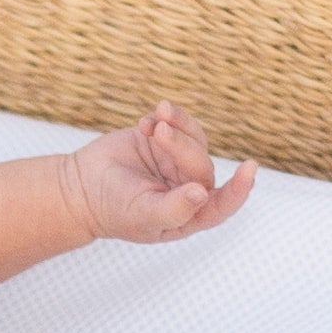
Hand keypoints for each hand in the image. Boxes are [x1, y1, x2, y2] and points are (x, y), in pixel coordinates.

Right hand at [65, 102, 252, 245]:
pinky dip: (162, 118)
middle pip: (201, 163)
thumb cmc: (113, 210)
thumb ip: (174, 209)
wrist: (81, 187)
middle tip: (157, 132)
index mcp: (191, 214)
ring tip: (155, 116)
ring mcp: (177, 162)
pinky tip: (142, 124)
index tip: (250, 167)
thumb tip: (202, 194)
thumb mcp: (142, 216)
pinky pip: (176, 122)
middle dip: (182, 145)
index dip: (239, 189)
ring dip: (178, 124)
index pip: (223, 204)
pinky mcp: (163, 141)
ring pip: (194, 138)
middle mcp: (189, 187)